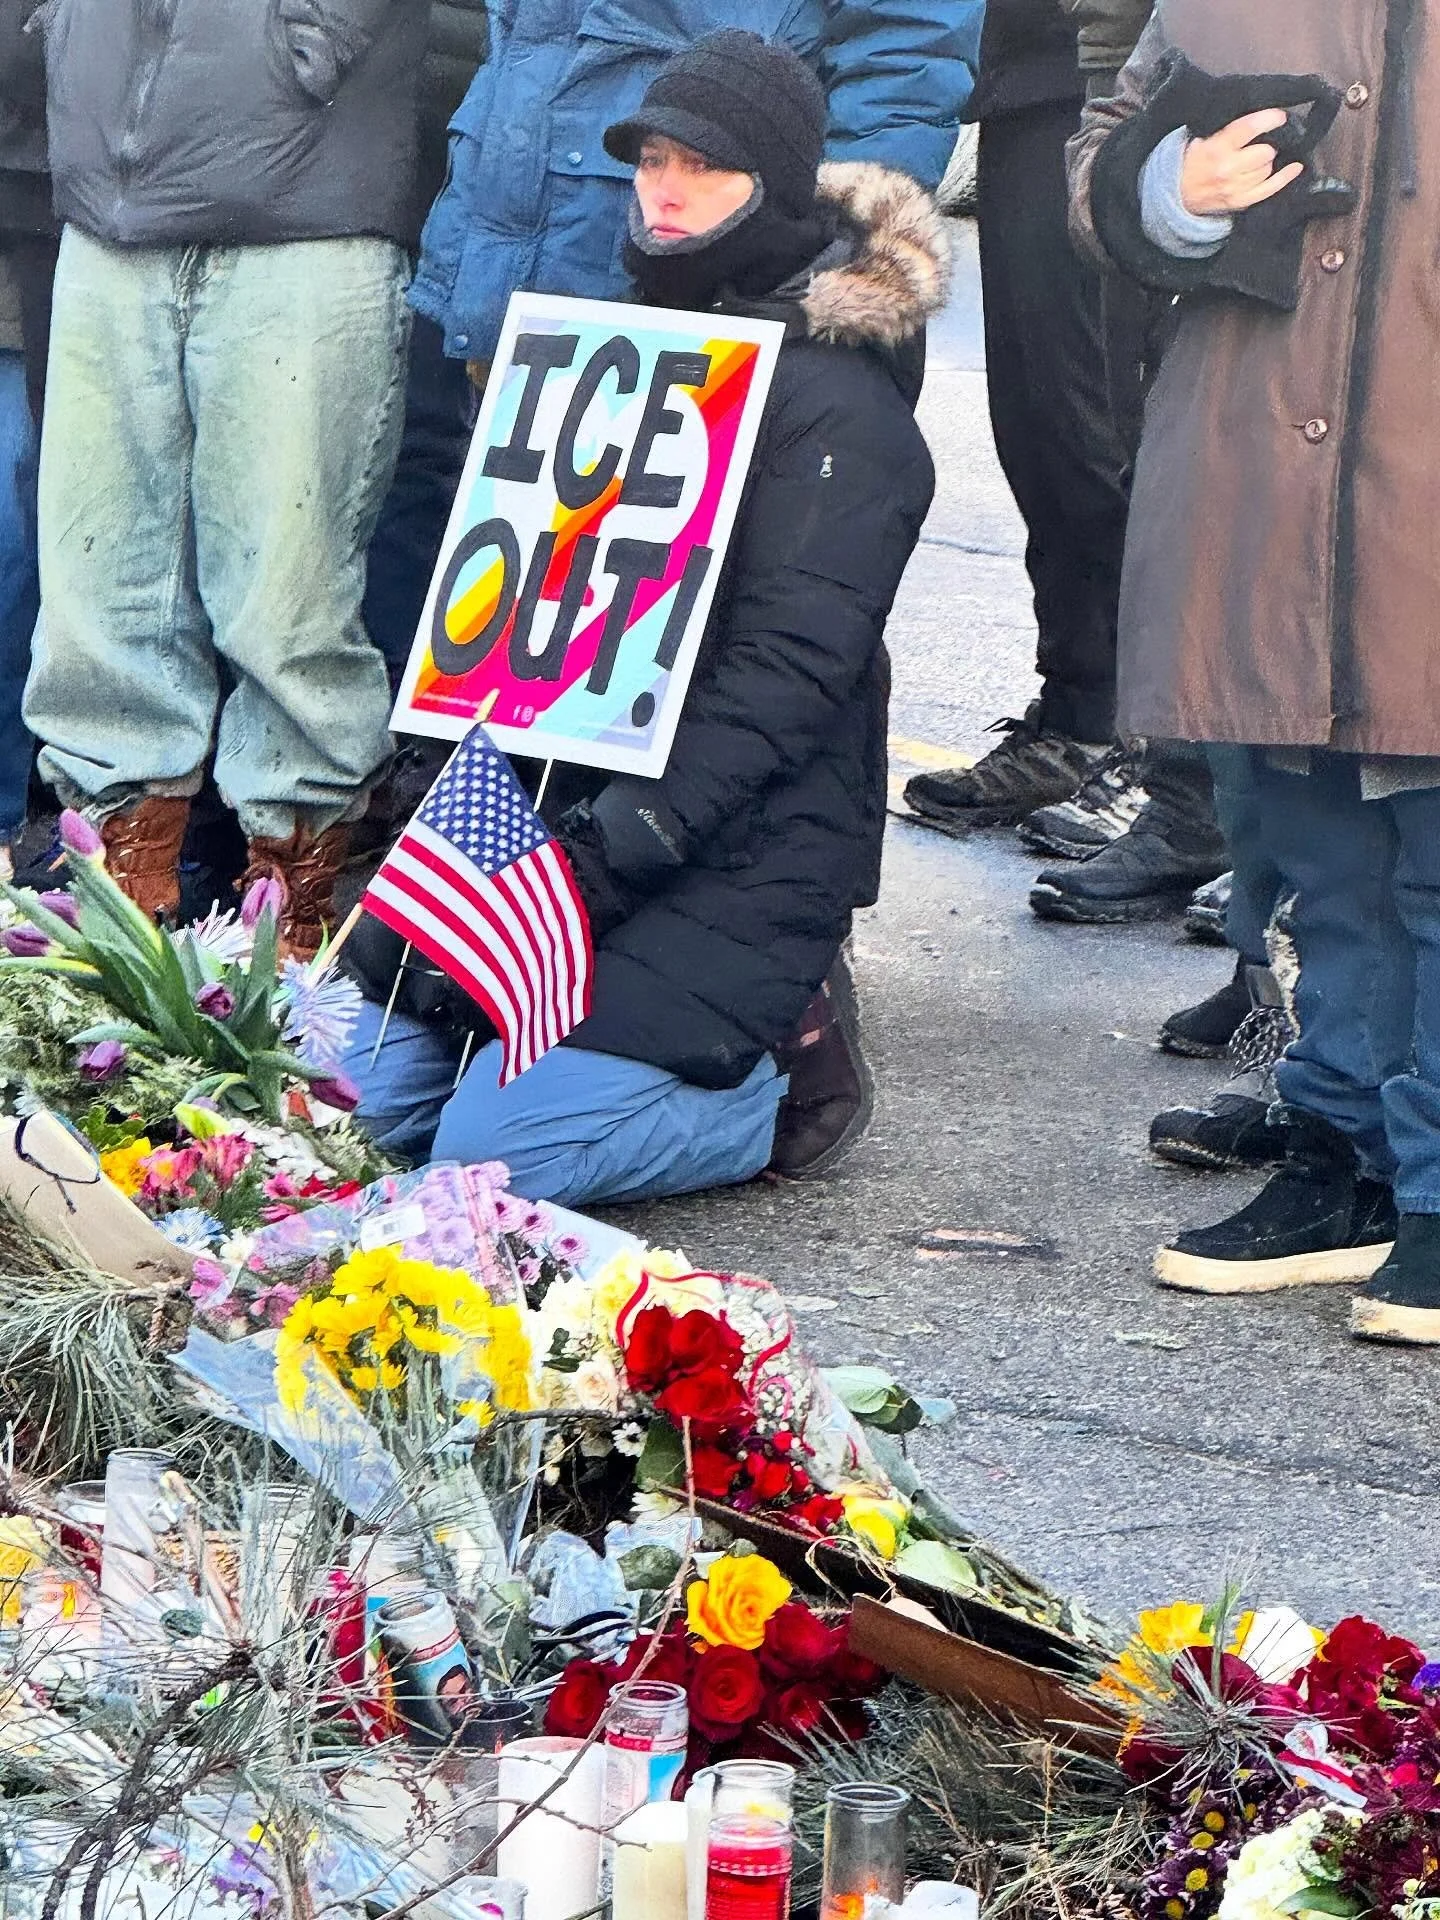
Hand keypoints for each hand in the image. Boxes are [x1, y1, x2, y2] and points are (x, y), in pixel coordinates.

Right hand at [1180, 109, 1304, 214]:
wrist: (1179, 194)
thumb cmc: (1195, 160)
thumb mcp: (1204, 136)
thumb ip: (1229, 127)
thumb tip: (1261, 117)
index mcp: (1217, 146)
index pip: (1250, 127)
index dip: (1270, 119)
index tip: (1280, 116)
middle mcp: (1227, 168)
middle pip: (1265, 152)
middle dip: (1267, 145)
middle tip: (1261, 143)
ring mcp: (1235, 187)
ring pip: (1268, 169)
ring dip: (1267, 161)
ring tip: (1258, 159)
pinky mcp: (1240, 201)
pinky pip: (1270, 189)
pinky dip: (1285, 177)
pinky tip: (1295, 167)